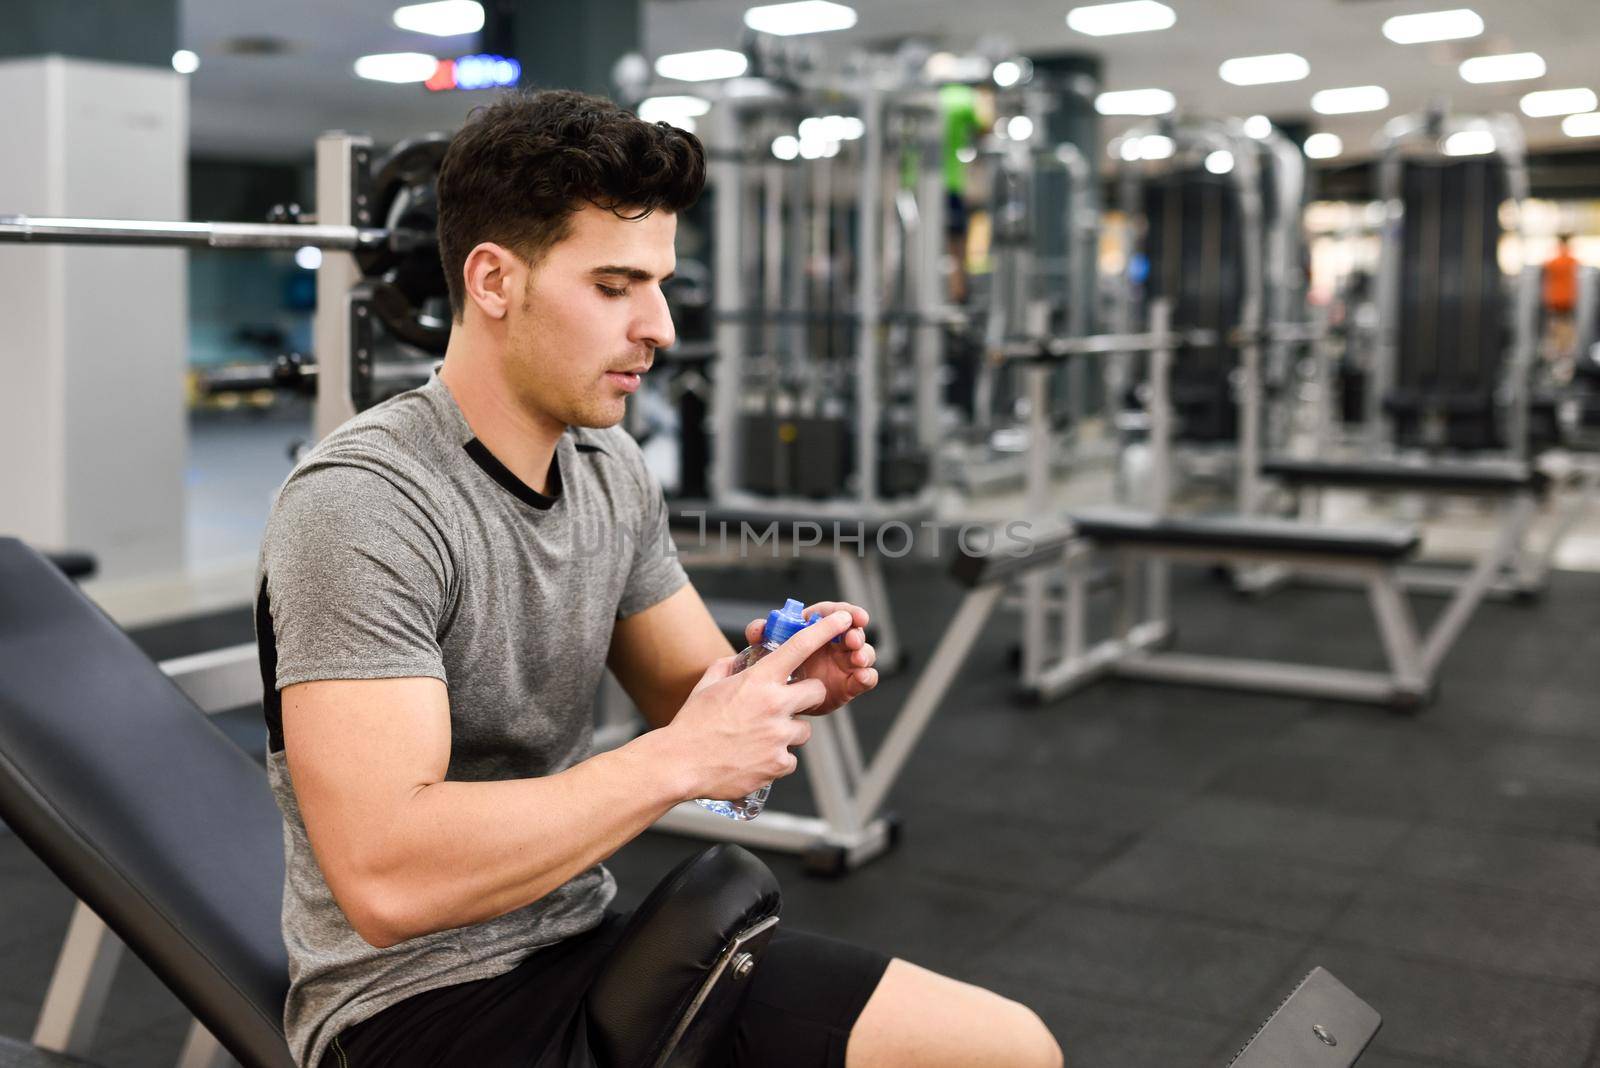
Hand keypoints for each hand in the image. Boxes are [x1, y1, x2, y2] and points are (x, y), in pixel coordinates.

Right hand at [665, 610, 854, 800]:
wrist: (680, 764)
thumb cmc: (691, 724)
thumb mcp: (707, 686)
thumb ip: (726, 667)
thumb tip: (736, 661)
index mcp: (758, 680)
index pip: (800, 646)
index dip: (826, 629)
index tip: (844, 618)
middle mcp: (774, 705)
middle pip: (815, 691)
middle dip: (805, 696)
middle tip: (784, 704)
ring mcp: (778, 735)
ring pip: (803, 730)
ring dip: (787, 732)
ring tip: (758, 738)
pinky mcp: (778, 764)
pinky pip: (790, 758)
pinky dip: (776, 759)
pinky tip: (753, 759)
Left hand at [744, 601, 877, 716]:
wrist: (778, 701)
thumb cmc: (774, 668)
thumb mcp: (764, 650)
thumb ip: (760, 636)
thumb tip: (759, 628)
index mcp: (815, 628)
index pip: (832, 613)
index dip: (845, 611)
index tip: (851, 616)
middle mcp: (834, 643)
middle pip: (853, 631)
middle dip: (857, 633)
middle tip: (853, 640)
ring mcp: (844, 664)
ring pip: (864, 653)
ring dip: (864, 653)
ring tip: (857, 659)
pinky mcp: (849, 685)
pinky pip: (865, 679)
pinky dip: (868, 676)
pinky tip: (862, 677)